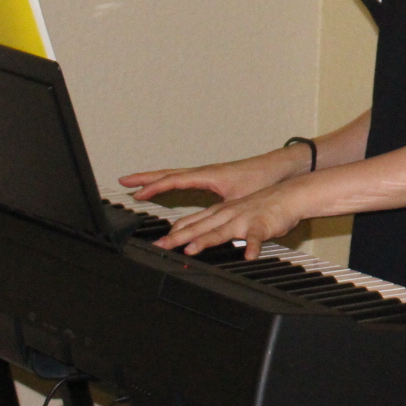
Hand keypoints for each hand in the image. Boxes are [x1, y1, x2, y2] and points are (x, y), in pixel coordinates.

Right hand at [120, 146, 306, 203]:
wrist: (282, 167)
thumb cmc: (265, 180)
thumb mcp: (245, 200)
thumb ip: (232, 218)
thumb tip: (224, 238)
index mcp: (209, 175)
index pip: (175, 179)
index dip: (155, 187)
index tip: (136, 193)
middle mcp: (206, 172)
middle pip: (169, 174)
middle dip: (146, 178)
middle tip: (124, 181)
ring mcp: (209, 174)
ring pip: (176, 174)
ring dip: (155, 179)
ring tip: (136, 184)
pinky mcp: (215, 177)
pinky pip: (185, 177)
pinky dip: (170, 181)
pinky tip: (165, 186)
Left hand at [153, 182, 306, 259]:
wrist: (291, 194)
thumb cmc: (265, 206)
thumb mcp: (237, 212)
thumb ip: (219, 226)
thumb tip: (201, 239)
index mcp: (221, 211)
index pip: (191, 221)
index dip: (173, 232)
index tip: (157, 244)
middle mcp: (227, 214)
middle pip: (199, 227)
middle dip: (177, 237)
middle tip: (160, 247)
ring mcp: (244, 219)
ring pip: (221, 230)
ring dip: (205, 240)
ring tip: (191, 250)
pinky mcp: (262, 224)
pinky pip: (256, 237)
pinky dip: (252, 246)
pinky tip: (249, 255)